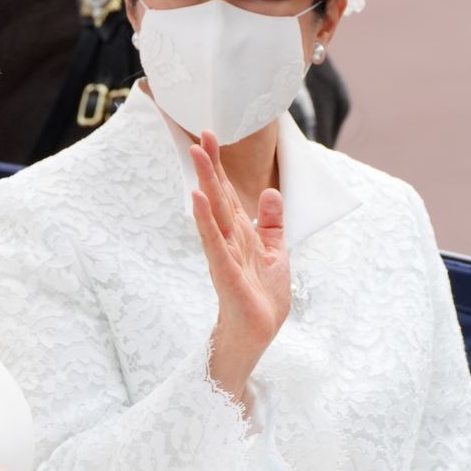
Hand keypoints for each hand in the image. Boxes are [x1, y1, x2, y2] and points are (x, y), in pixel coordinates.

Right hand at [190, 132, 289, 402]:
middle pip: (218, 196)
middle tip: (202, 135)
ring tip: (196, 156)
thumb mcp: (274, 253)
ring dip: (205, 184)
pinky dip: (205, 220)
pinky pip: (214, 242)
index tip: (212, 136)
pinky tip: (197, 200)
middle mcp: (228, 239)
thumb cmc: (262, 298)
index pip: (228, 193)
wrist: (258, 335)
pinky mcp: (224, 272)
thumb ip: (270, 224)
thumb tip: (270, 193)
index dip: (221, 165)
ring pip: (214, 213)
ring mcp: (224, 254)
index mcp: (240, 233)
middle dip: (211, 166)